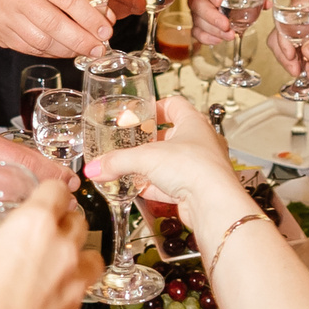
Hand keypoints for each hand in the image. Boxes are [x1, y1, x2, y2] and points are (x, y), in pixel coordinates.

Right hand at [0, 0, 111, 57]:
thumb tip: (105, 14)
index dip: (89, 18)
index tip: (106, 30)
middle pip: (54, 25)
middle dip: (81, 40)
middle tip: (99, 47)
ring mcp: (3, 15)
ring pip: (42, 41)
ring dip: (68, 49)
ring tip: (85, 49)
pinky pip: (30, 49)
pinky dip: (52, 52)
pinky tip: (65, 49)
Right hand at [0, 182, 97, 308]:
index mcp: (34, 225)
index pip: (56, 191)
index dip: (49, 192)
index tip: (43, 196)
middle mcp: (63, 251)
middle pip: (79, 222)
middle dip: (65, 223)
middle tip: (46, 232)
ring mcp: (75, 287)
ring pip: (92, 260)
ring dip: (78, 259)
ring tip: (57, 267)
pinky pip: (78, 302)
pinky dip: (66, 301)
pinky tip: (46, 308)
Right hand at [82, 98, 261, 235]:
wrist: (213, 203)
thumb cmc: (195, 168)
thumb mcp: (145, 158)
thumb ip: (117, 161)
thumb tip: (95, 167)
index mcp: (194, 123)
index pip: (175, 105)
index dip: (157, 107)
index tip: (141, 112)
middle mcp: (201, 143)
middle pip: (173, 134)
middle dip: (152, 139)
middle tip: (135, 141)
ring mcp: (201, 167)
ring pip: (173, 162)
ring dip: (154, 165)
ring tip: (134, 166)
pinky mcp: (197, 189)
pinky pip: (173, 185)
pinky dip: (157, 187)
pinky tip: (142, 190)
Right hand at [188, 0, 267, 42]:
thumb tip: (265, 3)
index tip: (219, 1)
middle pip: (197, 1)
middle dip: (211, 16)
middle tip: (226, 25)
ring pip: (197, 16)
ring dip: (212, 29)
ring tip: (229, 35)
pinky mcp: (199, 14)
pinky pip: (197, 28)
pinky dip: (206, 36)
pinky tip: (219, 39)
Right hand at [271, 0, 308, 78]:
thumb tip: (307, 53)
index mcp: (304, 10)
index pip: (282, 25)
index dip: (282, 41)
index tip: (291, 54)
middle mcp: (303, 26)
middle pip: (282, 44)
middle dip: (288, 60)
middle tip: (297, 70)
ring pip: (295, 60)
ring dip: (305, 70)